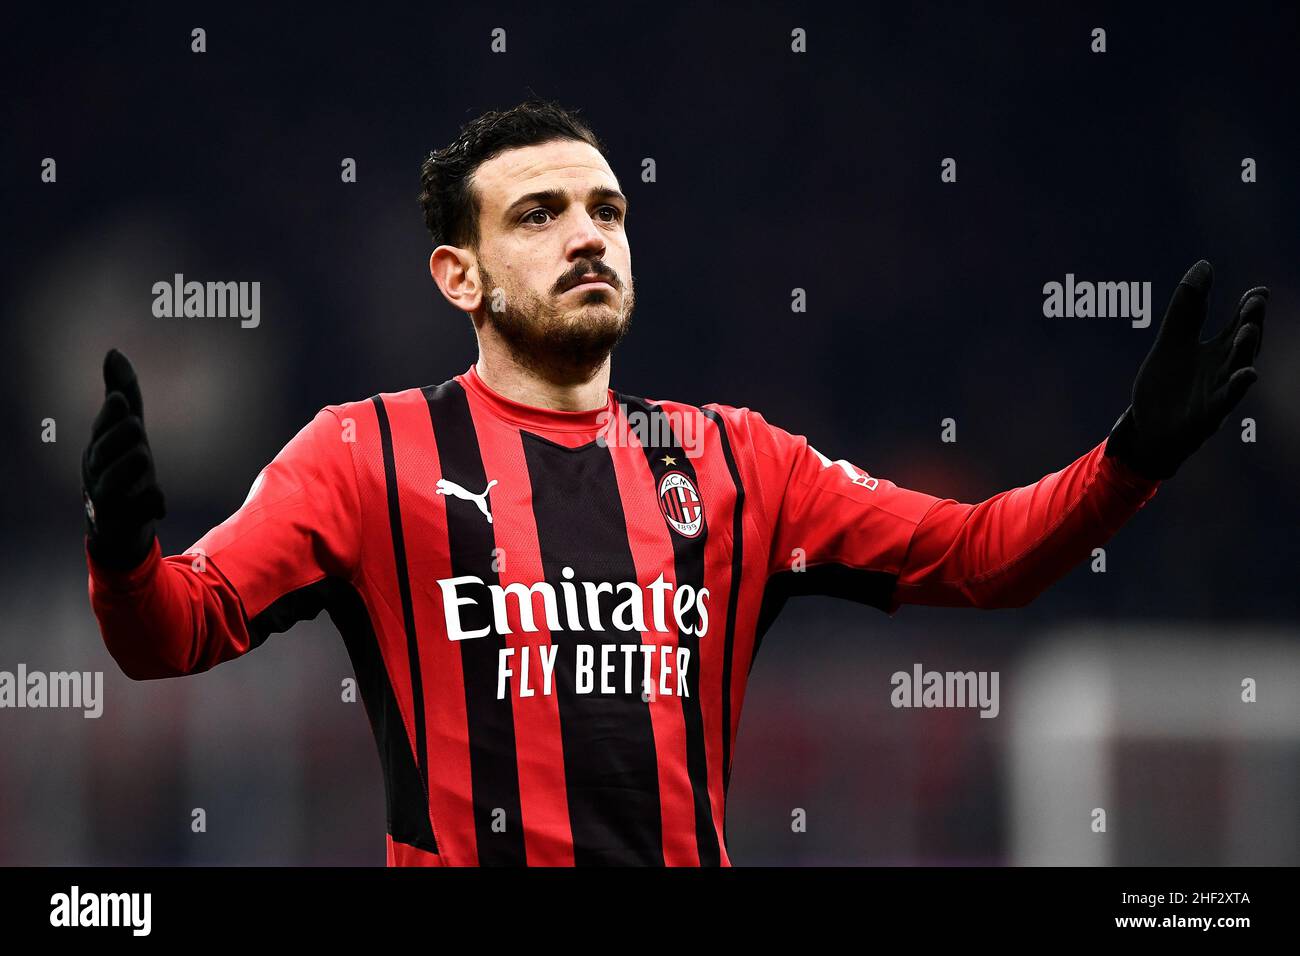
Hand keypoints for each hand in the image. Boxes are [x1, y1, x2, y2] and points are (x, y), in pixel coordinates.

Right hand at [82, 349, 166, 569]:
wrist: (116, 527)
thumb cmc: (121, 469)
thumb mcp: (125, 432)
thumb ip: (122, 394)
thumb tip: (113, 351)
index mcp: (97, 447)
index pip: (102, 426)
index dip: (112, 415)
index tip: (121, 401)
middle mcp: (96, 471)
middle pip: (112, 447)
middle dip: (127, 437)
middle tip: (137, 432)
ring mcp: (109, 499)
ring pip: (126, 473)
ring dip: (139, 465)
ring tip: (141, 464)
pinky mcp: (124, 522)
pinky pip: (147, 505)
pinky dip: (155, 502)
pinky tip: (159, 503)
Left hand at [1106, 260, 1267, 479]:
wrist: (1147, 428)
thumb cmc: (1165, 385)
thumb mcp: (1171, 341)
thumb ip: (1186, 308)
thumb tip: (1204, 265)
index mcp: (1216, 349)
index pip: (1237, 323)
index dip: (1248, 308)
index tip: (1258, 291)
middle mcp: (1223, 368)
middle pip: (1242, 342)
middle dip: (1250, 322)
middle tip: (1256, 300)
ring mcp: (1218, 391)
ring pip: (1238, 368)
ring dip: (1245, 349)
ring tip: (1248, 330)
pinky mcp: (1209, 413)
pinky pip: (1227, 399)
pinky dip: (1237, 387)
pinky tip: (1246, 373)